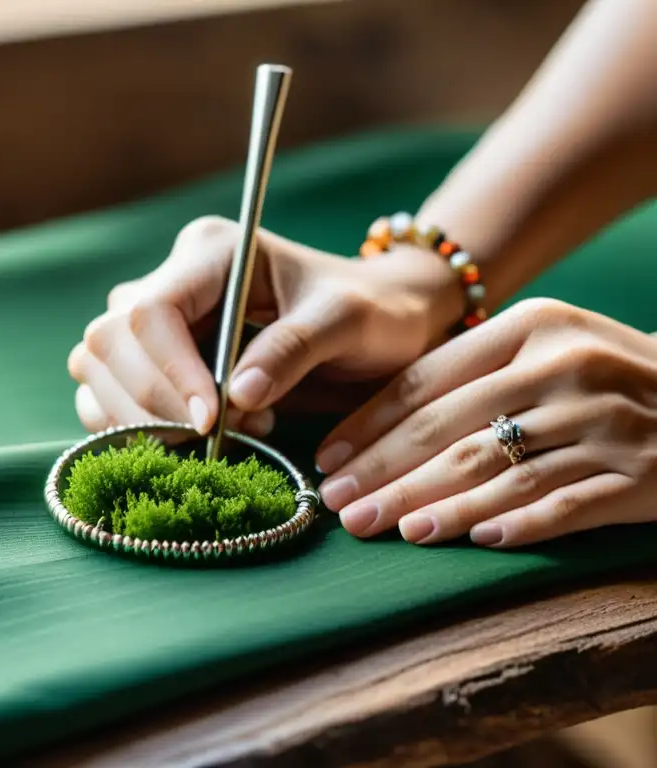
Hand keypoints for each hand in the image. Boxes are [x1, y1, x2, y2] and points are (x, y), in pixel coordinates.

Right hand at [68, 215, 460, 435]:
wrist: (378, 324)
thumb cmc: (369, 311)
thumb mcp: (346, 321)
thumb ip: (293, 349)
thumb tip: (236, 398)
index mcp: (209, 252)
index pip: (151, 311)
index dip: (170, 372)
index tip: (212, 420)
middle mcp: (168, 280)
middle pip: (108, 342)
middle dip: (153, 402)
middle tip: (218, 433)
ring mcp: (152, 322)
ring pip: (94, 369)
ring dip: (140, 418)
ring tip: (216, 434)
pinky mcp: (150, 360)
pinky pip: (105, 396)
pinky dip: (133, 428)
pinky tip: (188, 440)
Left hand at [316, 298, 656, 547]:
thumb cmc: (604, 376)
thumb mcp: (546, 347)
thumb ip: (474, 373)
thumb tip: (376, 426)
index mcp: (531, 327)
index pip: (427, 381)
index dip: (370, 424)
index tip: (327, 458)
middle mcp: (565, 367)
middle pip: (452, 430)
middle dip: (385, 473)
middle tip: (339, 506)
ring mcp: (605, 421)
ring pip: (499, 472)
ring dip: (436, 505)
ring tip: (387, 528)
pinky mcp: (641, 473)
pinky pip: (564, 505)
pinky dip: (515, 524)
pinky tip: (474, 541)